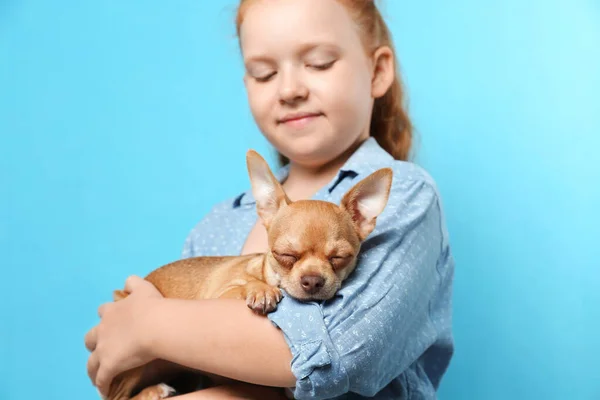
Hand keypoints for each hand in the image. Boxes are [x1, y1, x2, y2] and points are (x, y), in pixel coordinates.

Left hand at [84, 275, 162, 395]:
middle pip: (91, 337)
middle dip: (94, 342)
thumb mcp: (144, 288)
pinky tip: (105, 391)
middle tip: (103, 348)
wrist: (155, 325)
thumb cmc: (152, 306)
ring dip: (94, 368)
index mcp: (112, 312)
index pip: (104, 312)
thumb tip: (128, 282)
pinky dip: (102, 384)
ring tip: (97, 375)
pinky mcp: (109, 365)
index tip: (112, 321)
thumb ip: (134, 283)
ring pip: (92, 361)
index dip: (107, 316)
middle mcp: (104, 329)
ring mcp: (104, 348)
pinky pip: (102, 378)